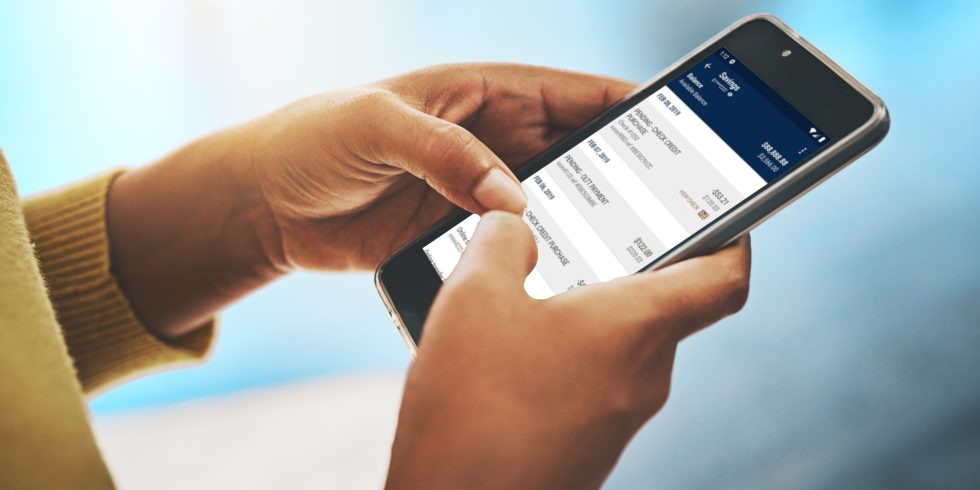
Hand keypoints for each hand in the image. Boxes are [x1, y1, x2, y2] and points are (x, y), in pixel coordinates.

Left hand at [239, 64, 634, 270]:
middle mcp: (492, 142)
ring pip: (555, 205)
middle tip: (669, 207)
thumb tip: (511, 196)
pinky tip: (569, 280)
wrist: (267, 204)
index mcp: (482, 93)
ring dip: (587, 224)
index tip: (679, 129)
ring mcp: (480, 192)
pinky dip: (544, 259)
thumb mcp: (377, 124)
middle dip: (623, 175)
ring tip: (631, 251)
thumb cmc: (314, 139)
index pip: (572, 94)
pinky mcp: (462, 237)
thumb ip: (444, 151)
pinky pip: (517, 246)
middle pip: (579, 154)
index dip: (628, 107)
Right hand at [386, 212, 750, 489]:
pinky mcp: (588, 447)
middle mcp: (643, 376)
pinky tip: (508, 352)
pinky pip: (591, 384)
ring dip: (582, 314)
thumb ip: (502, 239)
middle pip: (661, 307)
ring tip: (522, 294)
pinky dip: (562, 357)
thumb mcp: (474, 294)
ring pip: (618, 346)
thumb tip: (515, 226)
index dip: (735, 237)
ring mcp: (617, 420)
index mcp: (637, 326)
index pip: (724, 277)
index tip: (726, 214)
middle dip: (622, 269)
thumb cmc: (473, 406)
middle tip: (581, 236)